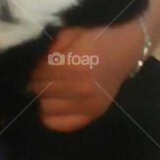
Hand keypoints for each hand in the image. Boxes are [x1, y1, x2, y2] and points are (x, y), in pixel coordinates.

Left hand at [28, 21, 145, 131]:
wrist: (125, 52)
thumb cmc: (95, 41)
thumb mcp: (70, 35)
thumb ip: (50, 50)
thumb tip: (34, 69)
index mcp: (73, 64)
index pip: (40, 74)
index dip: (35, 71)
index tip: (38, 69)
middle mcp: (81, 86)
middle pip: (42, 91)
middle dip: (37, 84)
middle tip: (40, 80)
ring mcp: (89, 102)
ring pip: (48, 107)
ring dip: (44, 98)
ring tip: (48, 91)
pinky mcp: (94, 113)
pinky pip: (62, 124)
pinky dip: (51, 117)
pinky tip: (51, 107)